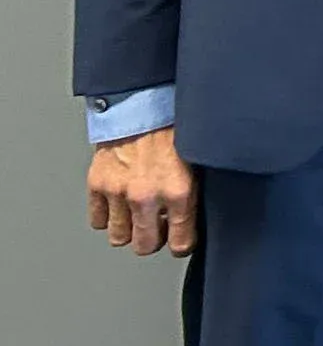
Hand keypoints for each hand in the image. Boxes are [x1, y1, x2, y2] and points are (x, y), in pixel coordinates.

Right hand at [87, 127, 196, 256]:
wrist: (144, 100)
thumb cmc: (176, 125)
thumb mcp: (200, 160)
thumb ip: (197, 191)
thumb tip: (202, 214)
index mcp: (179, 191)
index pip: (180, 243)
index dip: (181, 244)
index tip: (181, 241)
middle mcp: (147, 195)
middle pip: (144, 245)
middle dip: (153, 240)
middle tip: (158, 229)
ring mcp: (119, 191)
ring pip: (119, 236)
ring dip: (129, 230)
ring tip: (139, 216)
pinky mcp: (97, 183)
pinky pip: (97, 220)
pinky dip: (107, 216)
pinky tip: (120, 205)